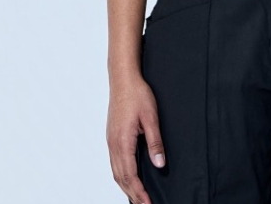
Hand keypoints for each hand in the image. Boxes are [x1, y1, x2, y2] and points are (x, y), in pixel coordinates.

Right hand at [106, 74, 166, 203]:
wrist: (123, 79)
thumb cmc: (137, 94)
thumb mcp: (151, 117)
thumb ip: (155, 142)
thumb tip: (159, 164)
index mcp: (122, 141)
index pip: (130, 175)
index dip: (139, 191)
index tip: (148, 203)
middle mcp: (113, 144)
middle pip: (121, 177)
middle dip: (132, 193)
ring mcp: (111, 140)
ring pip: (116, 171)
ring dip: (126, 186)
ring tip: (137, 197)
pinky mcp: (112, 136)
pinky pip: (114, 162)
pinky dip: (121, 175)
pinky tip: (129, 177)